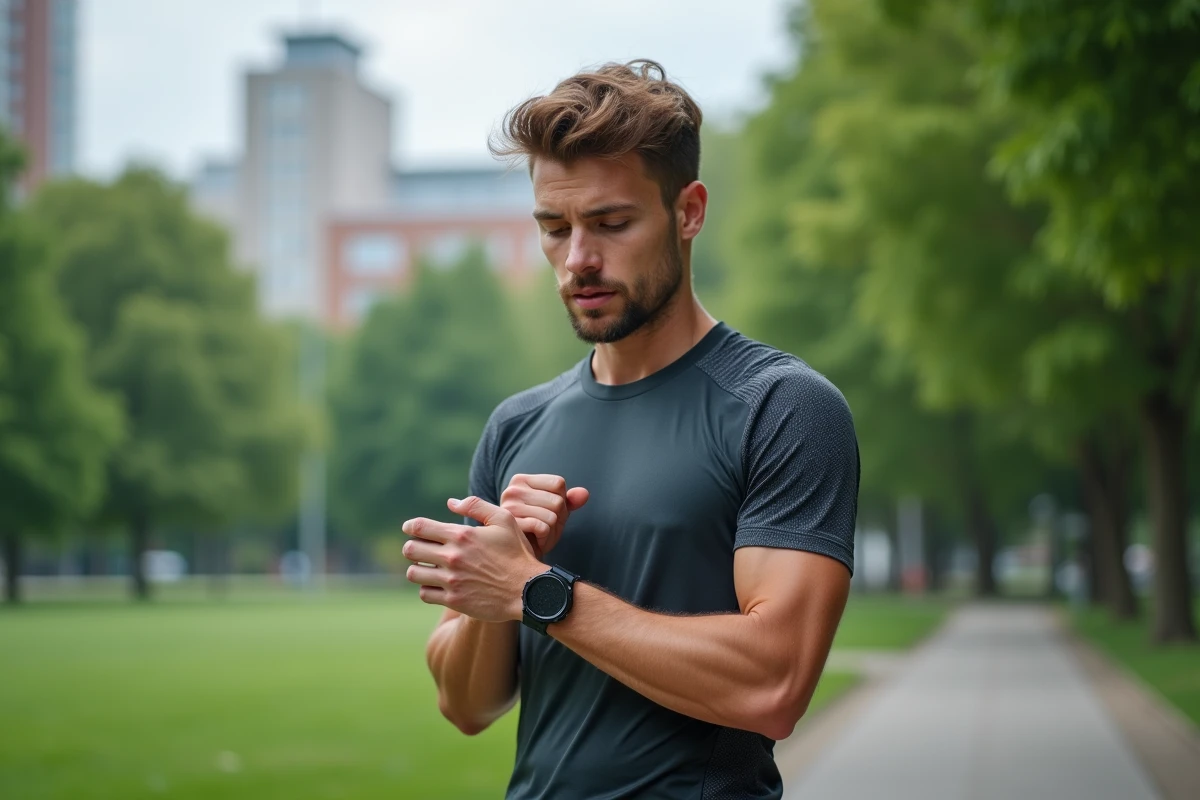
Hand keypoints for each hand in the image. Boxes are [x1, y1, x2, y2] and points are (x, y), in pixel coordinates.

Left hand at [402, 496, 542, 621]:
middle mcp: (453, 557)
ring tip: (426, 569)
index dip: (410, 526)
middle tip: (419, 550)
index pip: (420, 527)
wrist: (528, 590)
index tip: (409, 528)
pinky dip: (427, 589)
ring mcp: (452, 580)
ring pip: (414, 574)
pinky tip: (437, 585)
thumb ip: (476, 506)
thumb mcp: (504, 521)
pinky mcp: (454, 600)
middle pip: (411, 550)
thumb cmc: (518, 553)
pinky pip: (425, 594)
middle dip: (412, 547)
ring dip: (418, 569)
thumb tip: (451, 502)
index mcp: (462, 535)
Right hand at [500, 474, 588, 558]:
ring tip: (540, 533)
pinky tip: (536, 539)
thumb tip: (584, 493)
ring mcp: (510, 507)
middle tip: (544, 525)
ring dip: (552, 530)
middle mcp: (513, 490)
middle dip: (558, 518)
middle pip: (557, 501)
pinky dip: (545, 538)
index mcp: (522, 480)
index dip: (562, 500)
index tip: (549, 510)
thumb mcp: (557, 511)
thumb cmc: (537, 528)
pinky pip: (543, 528)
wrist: (521, 553)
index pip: (558, 483)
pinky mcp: (512, 524)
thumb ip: (570, 500)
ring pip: (552, 516)